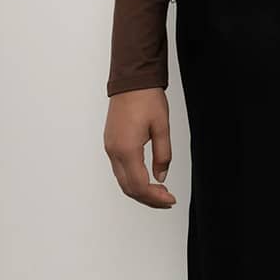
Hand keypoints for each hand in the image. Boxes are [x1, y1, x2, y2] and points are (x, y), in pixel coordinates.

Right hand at [103, 88, 176, 207]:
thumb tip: (161, 176)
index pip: (139, 185)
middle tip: (166, 200)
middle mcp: (114, 151)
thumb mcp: (162, 126)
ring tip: (159, 192)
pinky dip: (132, 179)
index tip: (170, 200)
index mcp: (127, 149)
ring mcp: (110, 147)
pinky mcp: (110, 142)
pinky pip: (119, 169)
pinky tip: (146, 178)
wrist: (131, 80)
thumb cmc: (146, 98)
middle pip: (128, 188)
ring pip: (122, 180)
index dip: (155, 197)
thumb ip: (163, 154)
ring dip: (139, 190)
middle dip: (148, 198)